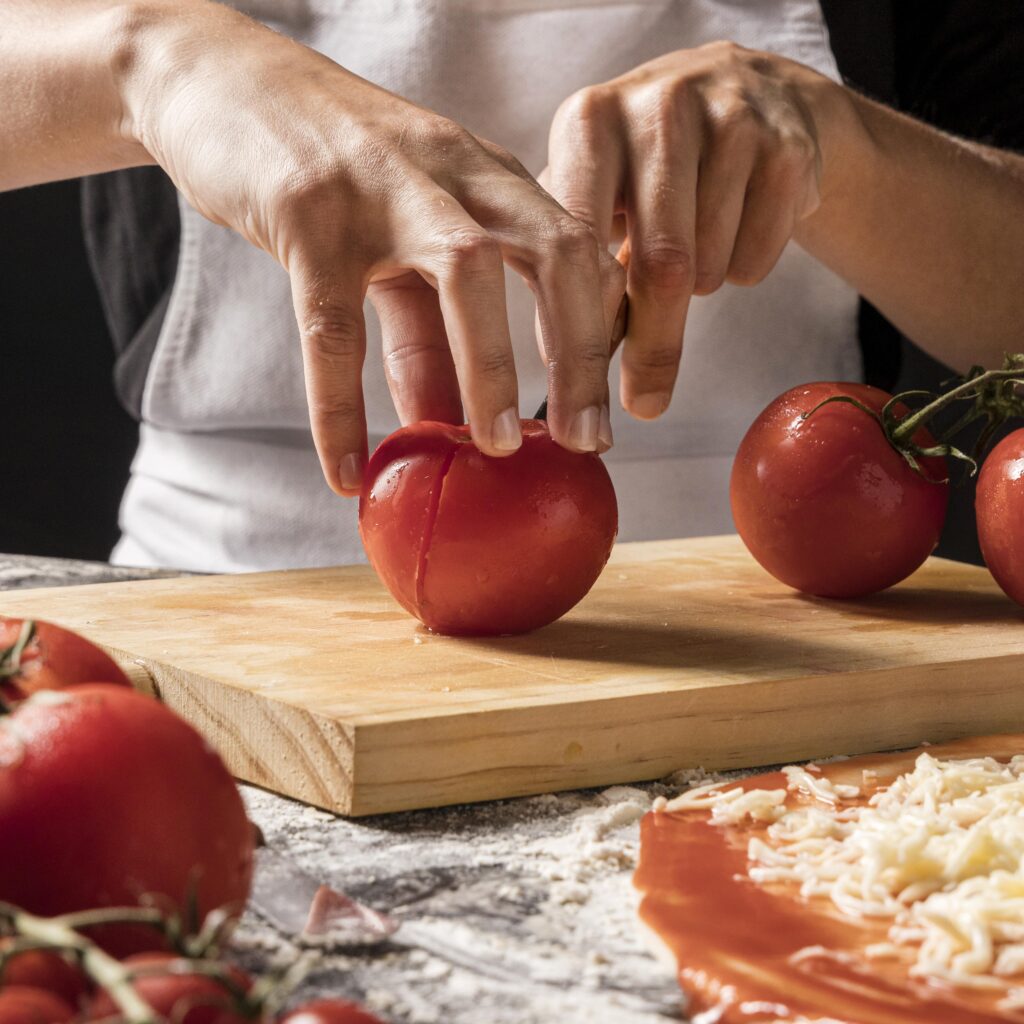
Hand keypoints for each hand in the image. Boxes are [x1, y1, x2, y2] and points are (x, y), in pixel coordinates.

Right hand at [123, 1, 623, 492]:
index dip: (600, 332)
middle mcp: (453, 172)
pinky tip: (345, 471)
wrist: (218, 79)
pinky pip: (333, 326)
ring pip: (466, 274)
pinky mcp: (306, 213)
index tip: (601, 409)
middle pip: (555, 252)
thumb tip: (453, 422)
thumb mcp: (396, 240)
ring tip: (499, 450)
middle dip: (581, 353)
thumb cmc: (327, 171)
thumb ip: (430, 329)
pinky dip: (340, 408)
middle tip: (587, 440)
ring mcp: (382, 186)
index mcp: (488, 176)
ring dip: (493, 369)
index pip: (577, 248)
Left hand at [545, 42, 830, 419]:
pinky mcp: (789, 147)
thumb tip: (569, 372)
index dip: (579, 326)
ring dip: (697, 291)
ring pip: (710, 268)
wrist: (745, 93)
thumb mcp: (595, 194)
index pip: (579, 242)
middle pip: (660, 266)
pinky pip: (756, 259)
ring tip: (690, 251)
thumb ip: (574, 271)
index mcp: (589, 123)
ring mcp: (730, 120)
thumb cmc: (645, 168)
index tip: (579, 393)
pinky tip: (734, 227)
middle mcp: (657, 109)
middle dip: (653, 347)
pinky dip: (741, 270)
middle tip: (646, 404)